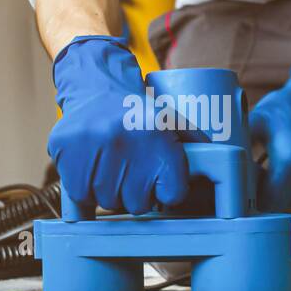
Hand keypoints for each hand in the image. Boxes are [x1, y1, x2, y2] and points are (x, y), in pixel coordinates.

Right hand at [48, 35, 189, 214]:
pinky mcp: (67, 154)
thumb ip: (195, 145)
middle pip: (137, 204)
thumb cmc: (137, 111)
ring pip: (107, 202)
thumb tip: (223, 166)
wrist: (96, 86)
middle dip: (137, 194)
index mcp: (158, 138)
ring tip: (112, 167)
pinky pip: (80, 196)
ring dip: (111, 192)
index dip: (167, 191)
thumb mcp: (172, 121)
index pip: (172, 194)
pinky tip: (93, 171)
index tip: (161, 183)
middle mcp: (125, 144)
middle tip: (132, 172)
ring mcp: (94, 150)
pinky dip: (86, 190)